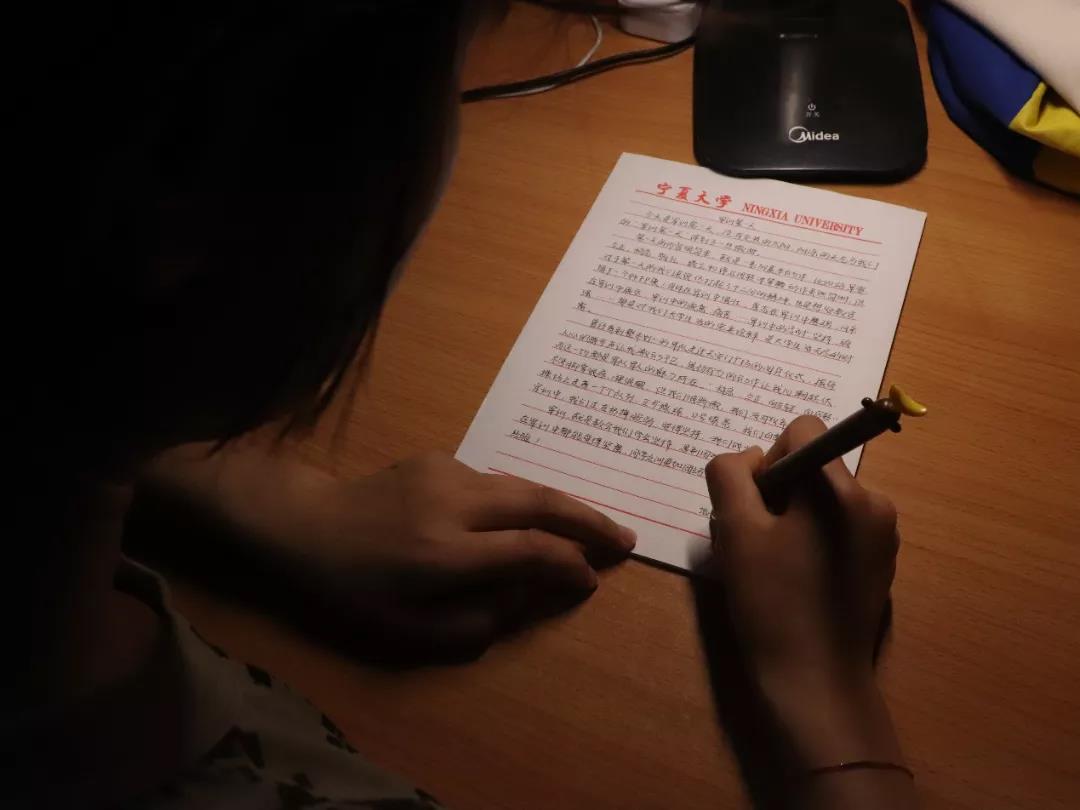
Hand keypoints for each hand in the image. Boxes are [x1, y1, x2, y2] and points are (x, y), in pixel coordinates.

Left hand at [137, 447, 635, 660]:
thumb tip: (528, 599)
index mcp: (444, 553)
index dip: (568, 566)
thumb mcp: (403, 630)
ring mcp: (445, 473)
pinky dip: (521, 499)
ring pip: (520, 485)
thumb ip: (473, 623)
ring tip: (592, 525)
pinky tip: (526, 516)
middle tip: (624, 537)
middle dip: (587, 519)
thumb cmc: (351, 589)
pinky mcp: (437, 458)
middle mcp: (452, 503)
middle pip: (538, 502)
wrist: (303, 524)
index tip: (591, 580)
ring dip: (560, 505)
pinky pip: (493, 481)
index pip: (528, 551)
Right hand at [705, 416, 905, 776]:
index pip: (801, 430)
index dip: (766, 461)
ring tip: (774, 565)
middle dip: (779, 492)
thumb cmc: (770, 603)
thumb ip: (730, 475)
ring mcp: (882, 534)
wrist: (815, 682)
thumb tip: (749, 458)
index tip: (755, 508)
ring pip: (824, 498)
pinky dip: (814, 539)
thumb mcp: (734, 531)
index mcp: (841, 488)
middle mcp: (873, 501)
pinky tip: (797, 580)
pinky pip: (840, 527)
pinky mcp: (881, 562)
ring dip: (794, 517)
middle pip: (813, 466)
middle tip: (757, 542)